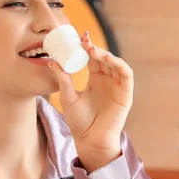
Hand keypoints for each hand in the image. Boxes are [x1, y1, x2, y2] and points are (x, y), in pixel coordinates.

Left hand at [49, 31, 133, 172]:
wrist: (90, 140)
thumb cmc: (79, 122)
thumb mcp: (67, 97)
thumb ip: (62, 79)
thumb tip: (52, 61)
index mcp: (94, 80)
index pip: (92, 58)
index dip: (86, 47)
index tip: (77, 38)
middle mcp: (107, 80)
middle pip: (103, 58)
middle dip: (94, 47)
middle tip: (83, 40)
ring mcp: (117, 86)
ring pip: (115, 63)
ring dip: (105, 53)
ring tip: (92, 49)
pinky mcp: (126, 93)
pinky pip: (126, 74)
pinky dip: (118, 63)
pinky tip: (106, 59)